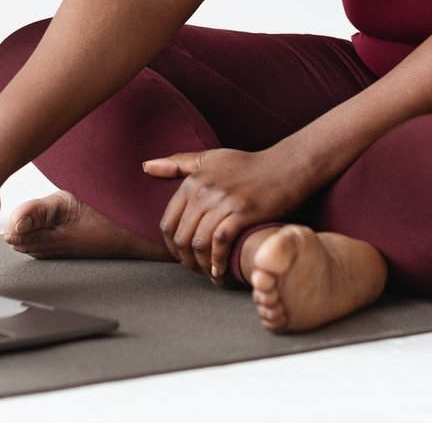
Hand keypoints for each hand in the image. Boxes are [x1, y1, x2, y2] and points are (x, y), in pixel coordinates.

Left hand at [142, 147, 308, 283]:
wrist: (285, 166)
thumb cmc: (247, 164)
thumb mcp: (210, 158)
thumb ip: (178, 163)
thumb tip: (146, 166)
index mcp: (192, 181)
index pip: (168, 222)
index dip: (171, 246)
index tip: (181, 256)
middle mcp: (204, 191)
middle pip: (182, 236)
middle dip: (185, 260)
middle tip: (195, 270)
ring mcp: (223, 202)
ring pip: (200, 243)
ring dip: (201, 265)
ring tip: (208, 274)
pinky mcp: (242, 213)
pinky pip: (220, 243)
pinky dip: (218, 261)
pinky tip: (220, 271)